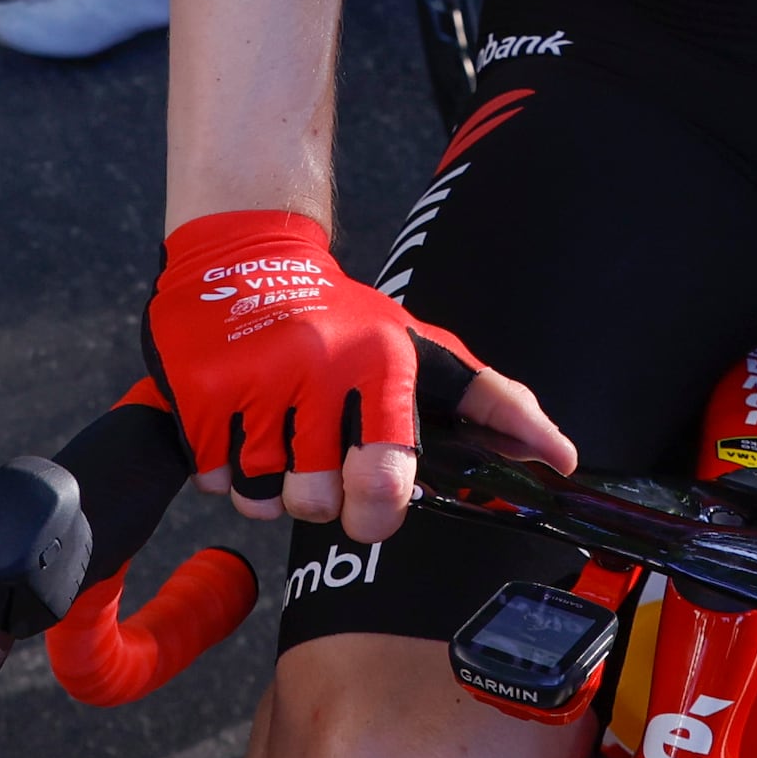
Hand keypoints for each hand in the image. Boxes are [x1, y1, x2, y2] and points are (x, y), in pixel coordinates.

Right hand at [147, 211, 572, 546]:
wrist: (247, 249)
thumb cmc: (343, 317)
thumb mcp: (421, 347)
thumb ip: (493, 404)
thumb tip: (560, 459)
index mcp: (378, 361)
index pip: (385, 470)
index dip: (378, 507)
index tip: (372, 508)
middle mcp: (315, 368)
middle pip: (315, 500)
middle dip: (318, 494)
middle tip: (317, 454)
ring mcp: (251, 379)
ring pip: (260, 494)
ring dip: (269, 479)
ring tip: (277, 428)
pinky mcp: (196, 390)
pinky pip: (213, 476)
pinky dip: (223, 462)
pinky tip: (238, 417)